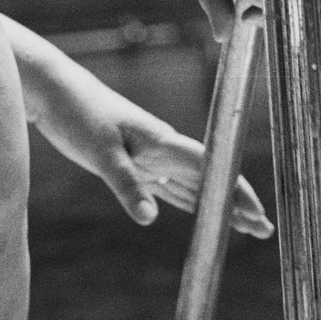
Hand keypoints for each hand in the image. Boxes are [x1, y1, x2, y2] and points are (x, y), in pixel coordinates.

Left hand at [27, 51, 271, 237]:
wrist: (55, 90)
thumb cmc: (78, 114)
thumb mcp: (100, 154)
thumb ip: (126, 186)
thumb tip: (150, 220)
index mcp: (163, 142)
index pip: (211, 171)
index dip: (236, 193)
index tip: (258, 216)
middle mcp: (163, 148)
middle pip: (210, 180)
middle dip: (237, 204)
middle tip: (264, 229)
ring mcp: (150, 155)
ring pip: (193, 185)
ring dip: (217, 204)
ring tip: (242, 226)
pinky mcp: (133, 160)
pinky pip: (169, 186)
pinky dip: (188, 200)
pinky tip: (197, 211)